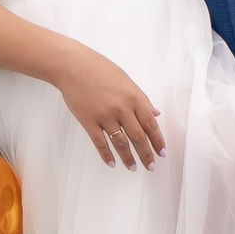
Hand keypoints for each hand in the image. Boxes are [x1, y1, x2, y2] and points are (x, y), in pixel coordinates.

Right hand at [55, 48, 164, 169]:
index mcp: (133, 96)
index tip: (162, 152)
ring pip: (120, 143)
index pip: (150, 124)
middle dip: (146, 154)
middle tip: (151, 166)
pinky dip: (106, 155)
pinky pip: (100, 142)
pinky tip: (111, 163)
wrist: (72, 66)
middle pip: (138, 137)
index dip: (157, 140)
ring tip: (133, 167)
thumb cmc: (99, 69)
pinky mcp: (88, 121)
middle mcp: (121, 107)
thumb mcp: (126, 79)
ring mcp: (104, 115)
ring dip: (128, 158)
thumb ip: (141, 98)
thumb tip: (155, 113)